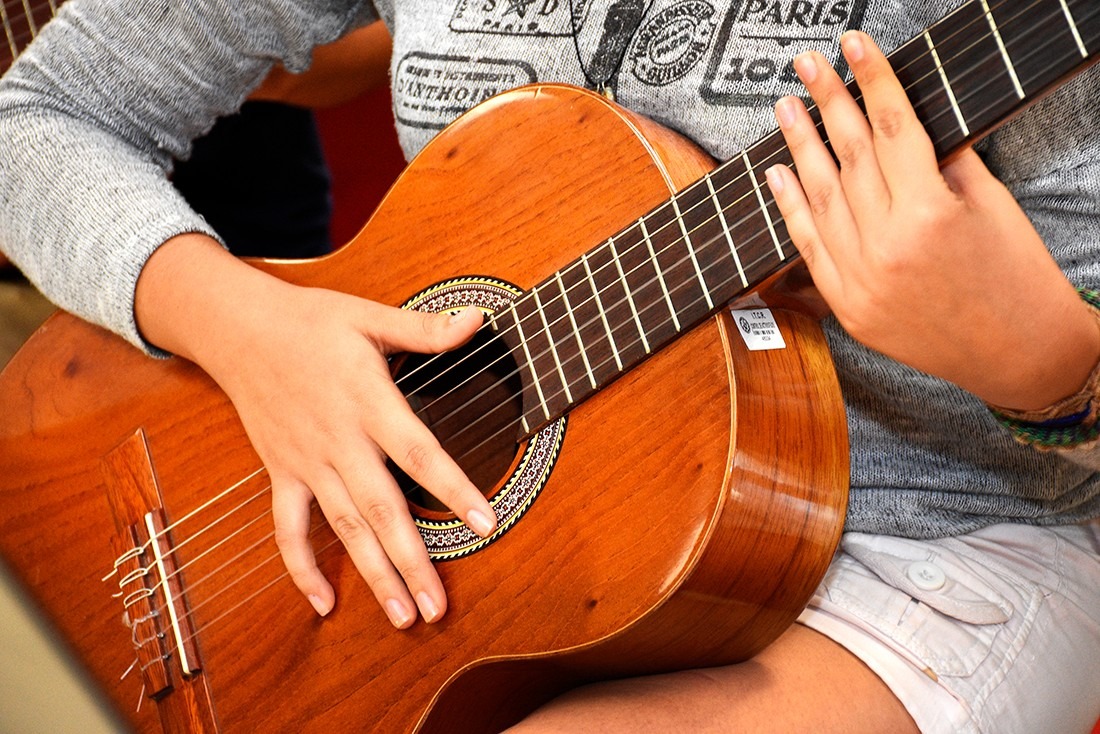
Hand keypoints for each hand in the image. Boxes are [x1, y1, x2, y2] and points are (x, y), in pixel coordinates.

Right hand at [136, 235, 496, 625]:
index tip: (486, 522)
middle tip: (438, 608)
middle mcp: (338, 440)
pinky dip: (301, 568)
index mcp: (366, 401)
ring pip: (344, 529)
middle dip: (412, 561)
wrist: (239, 329)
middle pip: (381, 509)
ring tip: (404, 616)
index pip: (418, 452)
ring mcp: (307, 462)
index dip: (453, 488)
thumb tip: (477, 320)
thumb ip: (425, 329)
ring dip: (373, 576)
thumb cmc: (310, 321)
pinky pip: (289, 528)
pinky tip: (323, 604)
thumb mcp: (369, 316)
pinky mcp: (282, 473)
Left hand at [765, 31, 1099, 410]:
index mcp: (929, 214)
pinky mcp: (848, 309)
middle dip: (826, 103)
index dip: (871, 80)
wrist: (1020, 355)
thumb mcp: (990, 204)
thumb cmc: (1016, 275)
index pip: (890, 128)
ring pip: (819, 200)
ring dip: (798, 148)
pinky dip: (790, 209)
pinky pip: (809, 249)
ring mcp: (860, 282)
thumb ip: (942, 161)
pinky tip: (778, 173)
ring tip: (785, 109)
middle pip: (847, 158)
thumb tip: (900, 123)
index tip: (854, 46)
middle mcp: (886, 248)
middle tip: (807, 65)